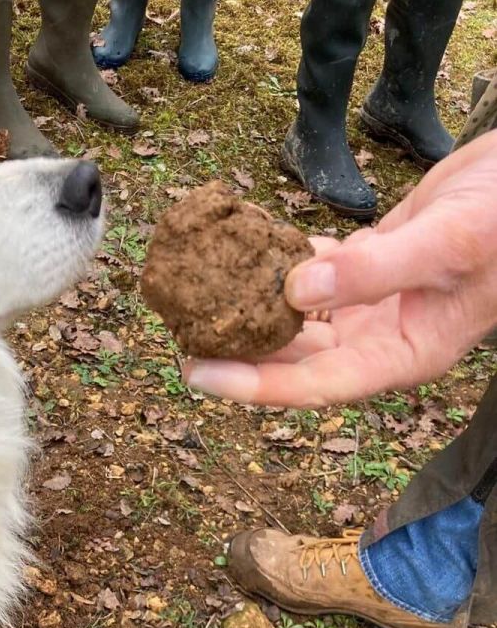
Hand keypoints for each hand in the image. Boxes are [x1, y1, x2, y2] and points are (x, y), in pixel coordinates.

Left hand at [184, 129, 496, 408]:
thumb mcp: (448, 243)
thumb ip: (374, 271)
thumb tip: (293, 292)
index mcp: (402, 353)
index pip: (314, 384)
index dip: (253, 384)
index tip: (196, 373)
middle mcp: (380, 337)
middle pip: (295, 357)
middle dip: (239, 349)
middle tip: (180, 330)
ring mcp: (373, 303)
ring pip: (298, 316)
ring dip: (253, 304)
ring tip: (199, 291)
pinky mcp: (370, 264)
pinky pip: (314, 271)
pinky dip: (281, 259)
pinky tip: (246, 244)